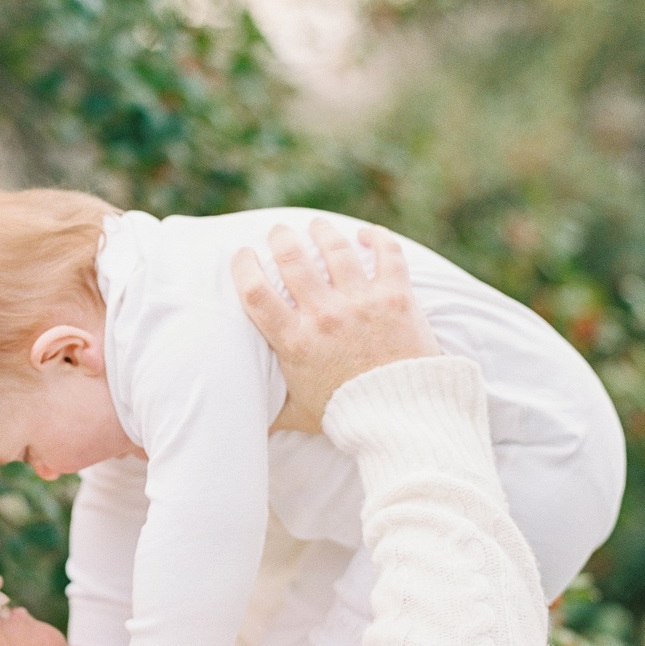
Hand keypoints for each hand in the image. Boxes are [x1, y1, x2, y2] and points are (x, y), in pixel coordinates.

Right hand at [235, 220, 439, 435]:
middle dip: (282, 238)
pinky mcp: (396, 296)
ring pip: (336, 249)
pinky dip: (377, 239)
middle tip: (279, 232)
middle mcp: (324, 316)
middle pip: (293, 260)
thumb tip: (241, 419)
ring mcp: (361, 303)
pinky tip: (368, 234)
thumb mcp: (298, 414)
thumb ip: (269, 409)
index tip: (242, 254)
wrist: (403, 416)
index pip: (256, 293)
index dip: (243, 267)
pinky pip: (387, 254)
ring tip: (317, 225)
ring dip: (323, 231)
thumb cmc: (349, 416)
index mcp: (295, 341)